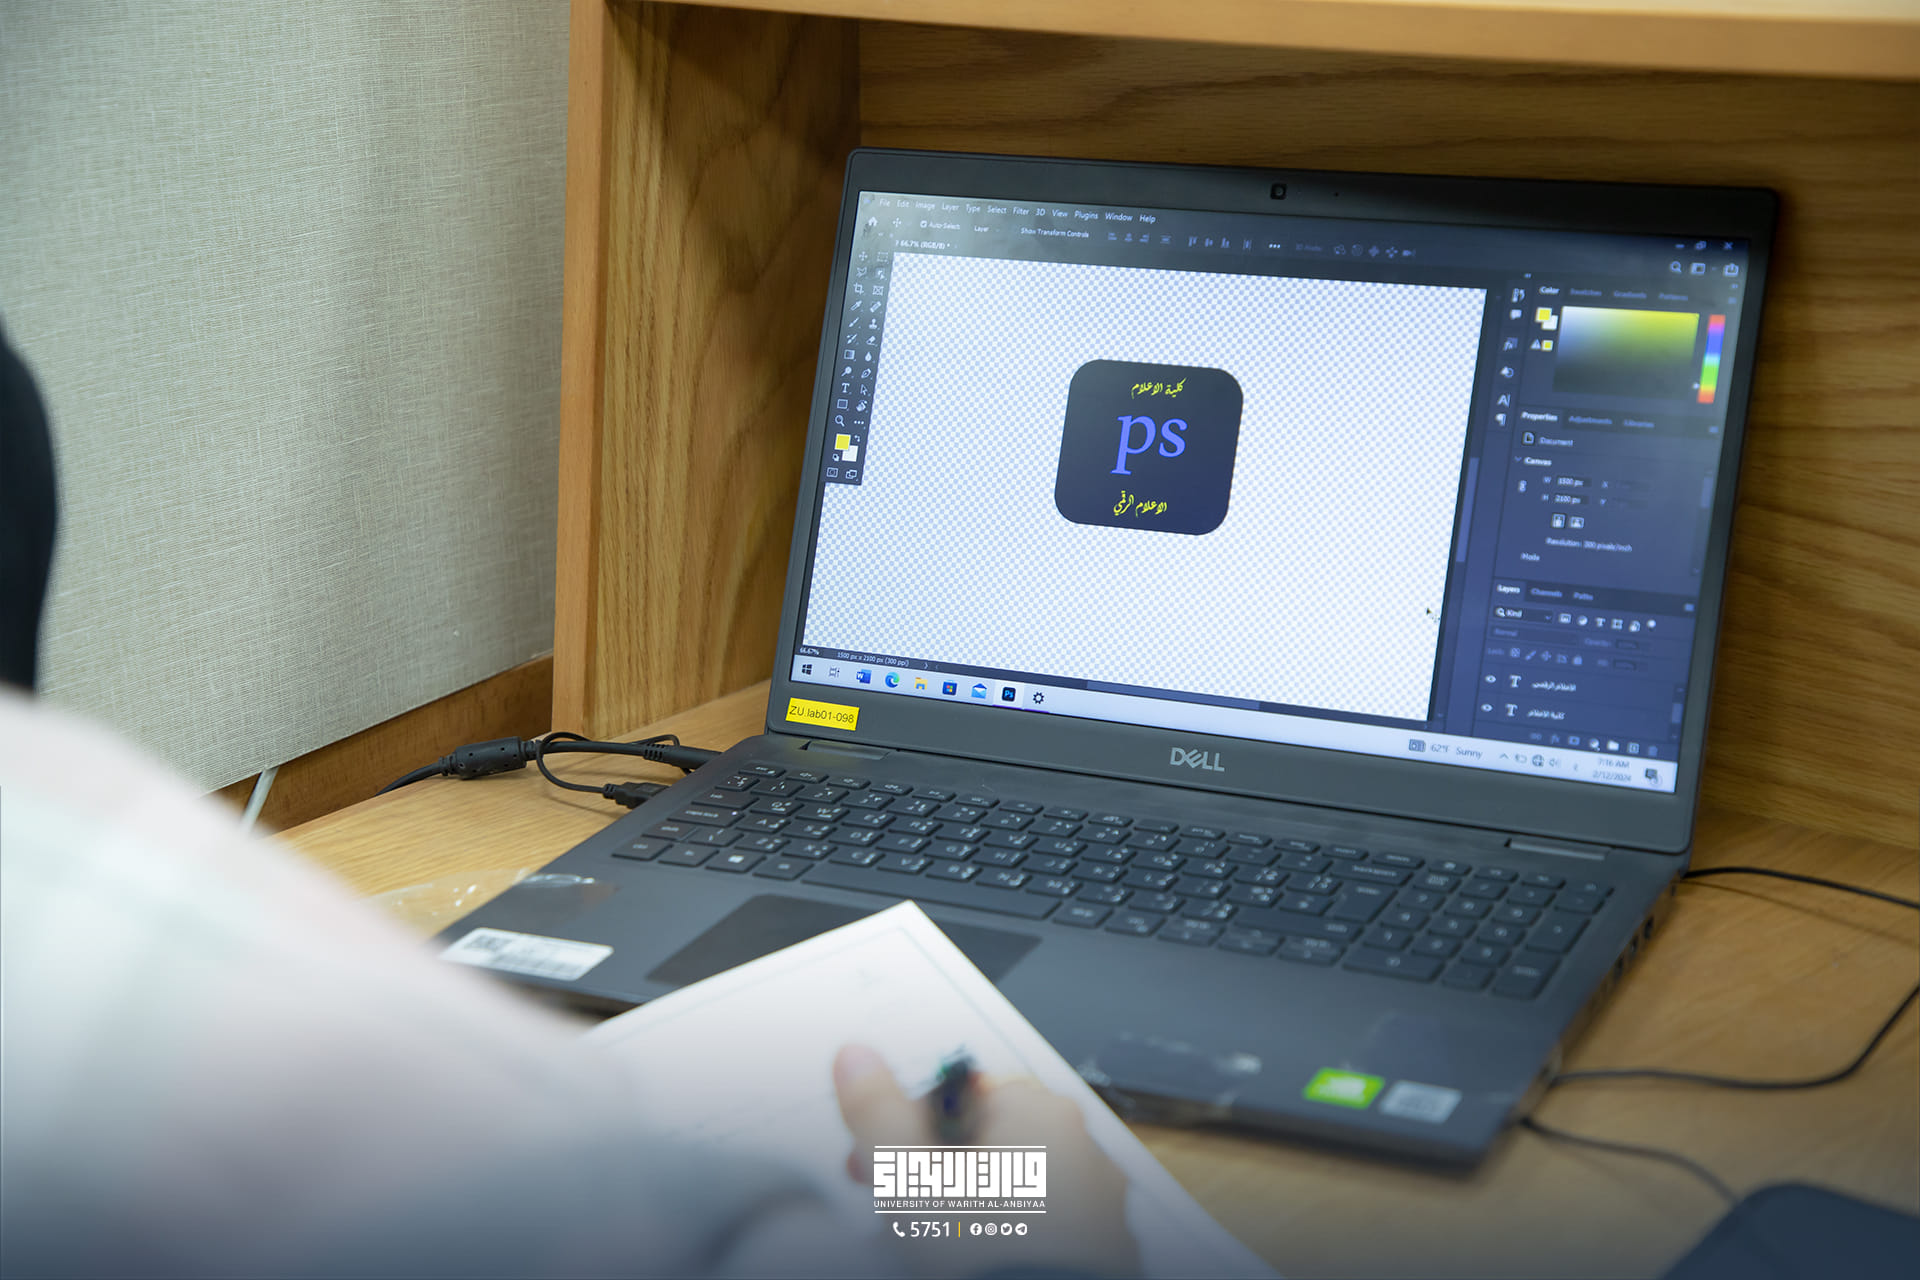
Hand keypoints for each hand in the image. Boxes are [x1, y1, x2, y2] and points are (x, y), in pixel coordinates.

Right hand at [833, 1044, 1140, 1277]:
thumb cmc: (983, 1246)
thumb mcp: (907, 1173)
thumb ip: (877, 1110)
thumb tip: (856, 1059)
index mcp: (1038, 1110)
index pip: (958, 1093)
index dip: (906, 1125)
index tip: (879, 1160)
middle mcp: (1080, 1144)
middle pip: (988, 1138)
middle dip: (938, 1164)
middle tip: (902, 1204)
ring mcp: (1099, 1198)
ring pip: (1017, 1183)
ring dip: (976, 1199)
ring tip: (938, 1238)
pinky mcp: (1104, 1245)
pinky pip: (1045, 1223)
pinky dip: (1013, 1231)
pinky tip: (982, 1257)